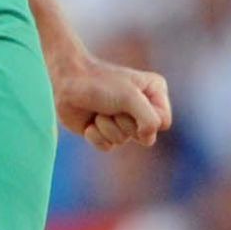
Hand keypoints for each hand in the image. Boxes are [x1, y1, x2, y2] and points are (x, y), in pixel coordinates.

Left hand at [50, 54, 172, 153]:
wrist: (67, 82)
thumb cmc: (100, 84)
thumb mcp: (130, 97)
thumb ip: (149, 119)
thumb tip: (147, 138)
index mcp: (154, 93)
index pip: (163, 122)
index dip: (148, 119)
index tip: (132, 102)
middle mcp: (141, 108)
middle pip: (145, 136)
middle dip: (124, 123)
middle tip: (112, 105)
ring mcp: (123, 121)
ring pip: (124, 141)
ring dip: (107, 126)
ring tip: (99, 110)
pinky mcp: (104, 132)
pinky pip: (108, 146)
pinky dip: (96, 135)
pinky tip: (89, 122)